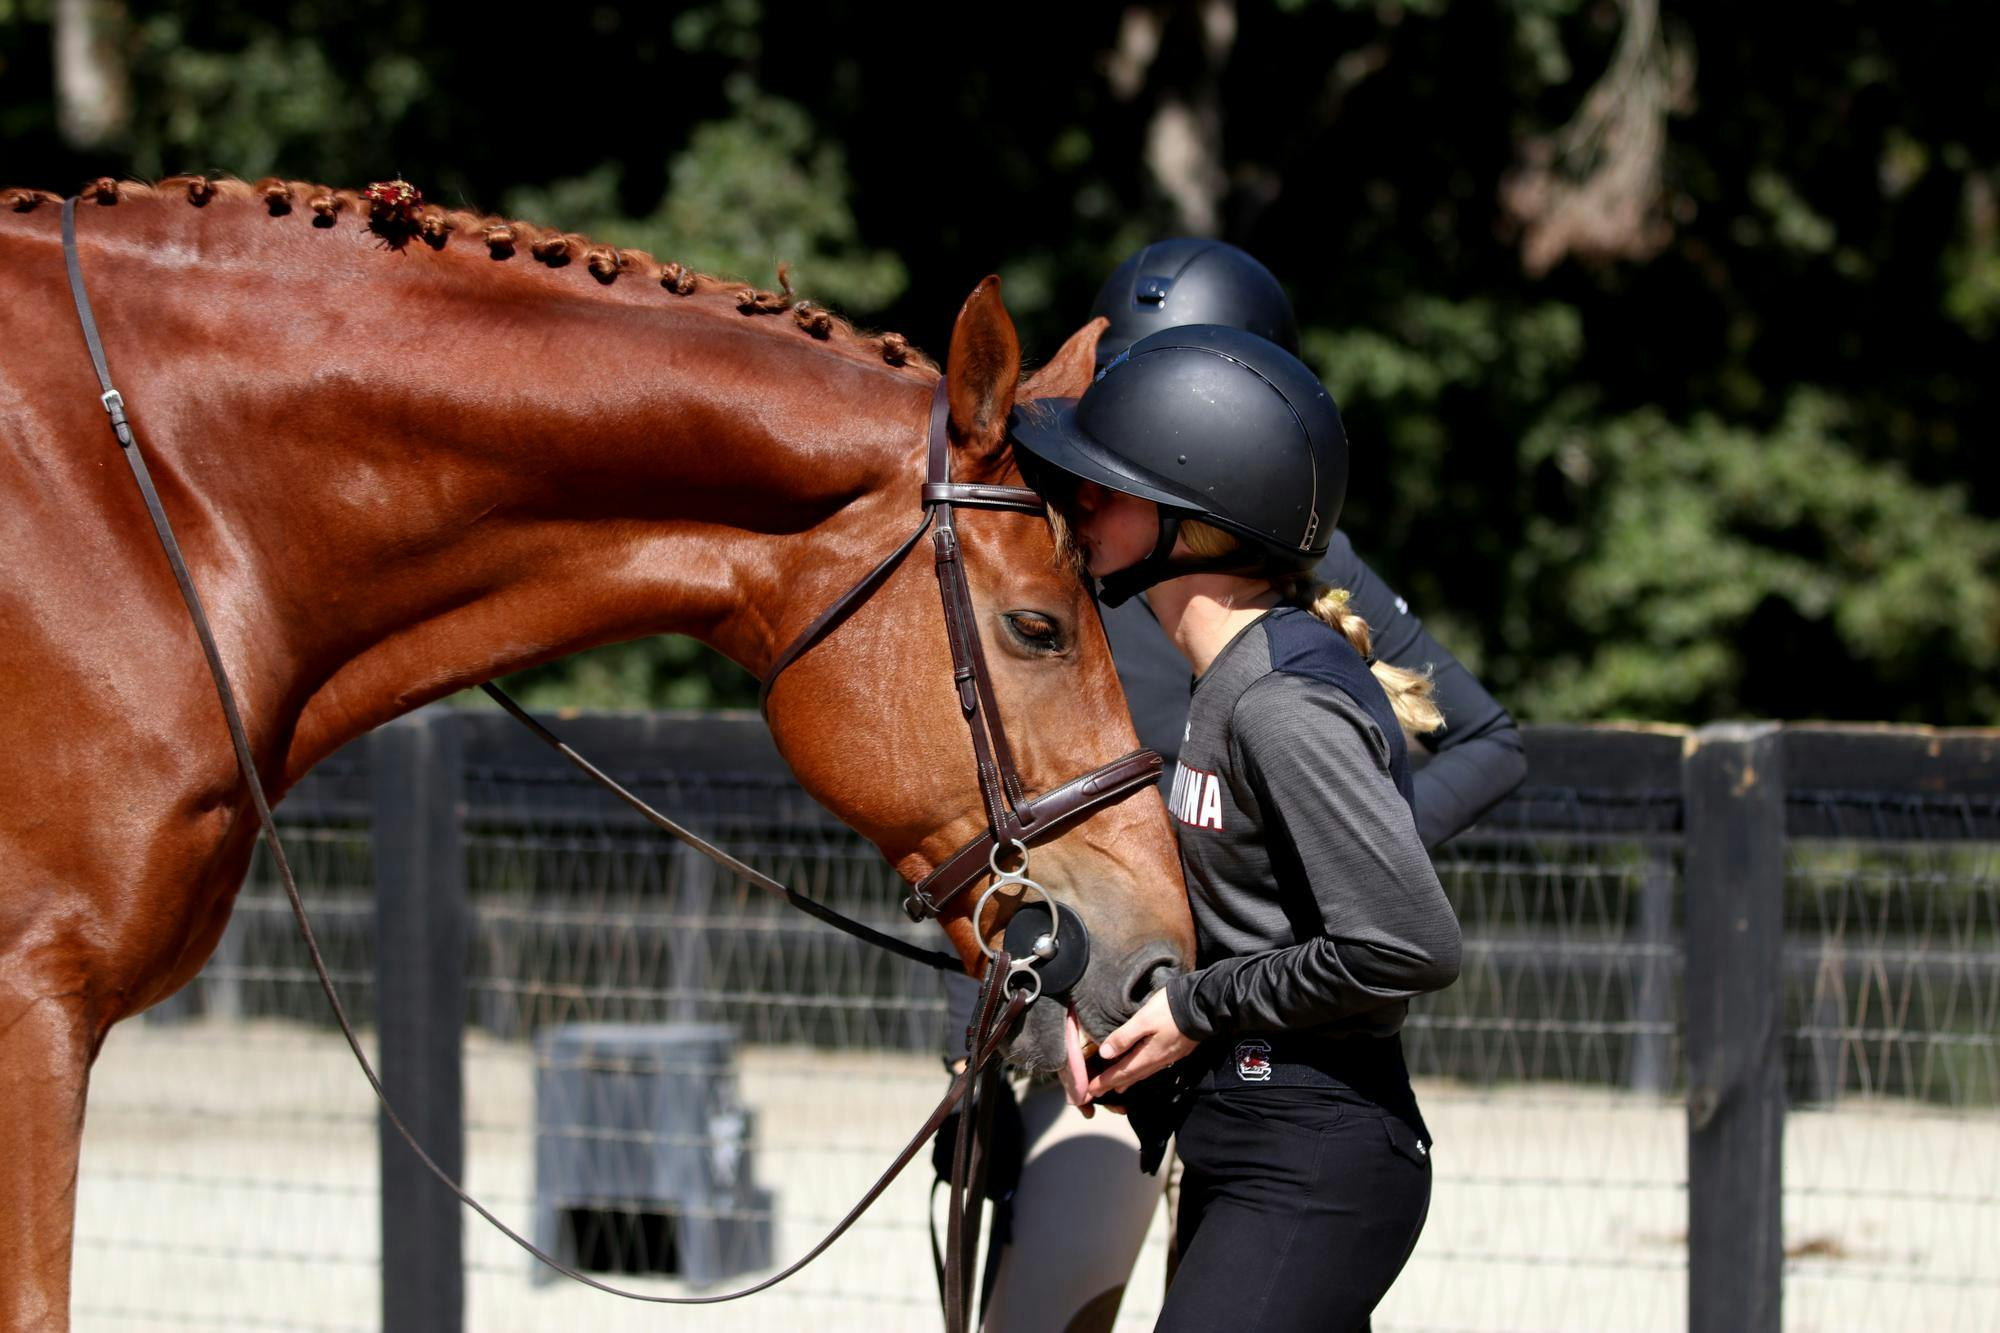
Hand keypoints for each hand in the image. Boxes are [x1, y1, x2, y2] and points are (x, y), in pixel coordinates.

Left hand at [1084, 988, 1195, 1102]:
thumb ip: (1124, 1037)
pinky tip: (1142, 1069)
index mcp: (1147, 1055)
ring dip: (1128, 1080)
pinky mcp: (1176, 1051)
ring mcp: (1169, 1057)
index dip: (1105, 1082)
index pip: (1121, 1073)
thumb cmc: (1170, 1010)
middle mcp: (1158, 1061)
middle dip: (1113, 1085)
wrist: (1204, 1006)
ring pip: (1143, 1073)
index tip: (1090, 1091)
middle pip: (1131, 1076)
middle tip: (1098, 1093)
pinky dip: (1142, 1072)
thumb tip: (1104, 1054)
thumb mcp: (1143, 1020)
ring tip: (1117, 1087)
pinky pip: (1154, 1068)